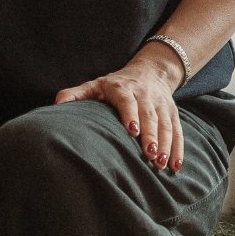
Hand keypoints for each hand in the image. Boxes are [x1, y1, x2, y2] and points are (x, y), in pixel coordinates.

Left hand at [55, 63, 184, 171]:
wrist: (150, 71)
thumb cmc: (115, 84)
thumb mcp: (95, 84)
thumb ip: (76, 94)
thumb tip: (56, 105)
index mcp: (123, 88)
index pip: (128, 100)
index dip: (131, 114)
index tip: (132, 130)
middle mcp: (145, 95)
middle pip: (150, 115)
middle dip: (152, 135)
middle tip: (150, 154)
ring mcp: (161, 104)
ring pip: (166, 124)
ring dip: (166, 144)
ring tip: (161, 163)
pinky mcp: (172, 113)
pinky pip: (177, 131)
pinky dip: (178, 148)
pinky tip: (175, 165)